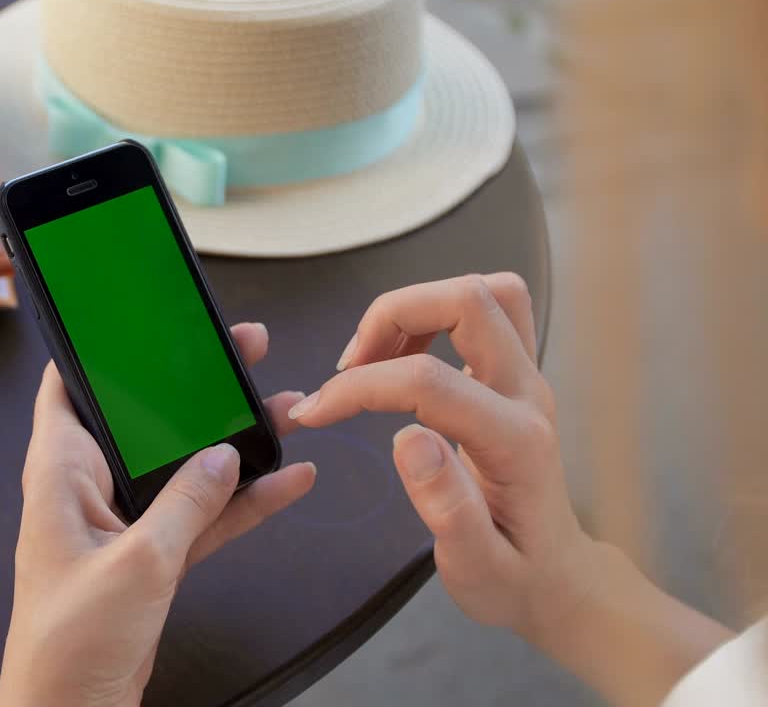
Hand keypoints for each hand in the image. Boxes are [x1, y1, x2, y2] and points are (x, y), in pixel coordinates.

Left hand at [0, 323, 315, 706]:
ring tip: (281, 408)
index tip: (139, 322)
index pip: (67, 390)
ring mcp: (122, 527)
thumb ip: (186, 503)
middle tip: (236, 354)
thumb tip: (224, 457)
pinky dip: (241, 503)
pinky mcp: (149, 560)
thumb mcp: (137, 564)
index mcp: (58, 476)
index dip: (100, 353)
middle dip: (191, 391)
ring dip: (230, 444)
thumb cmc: (67, 646)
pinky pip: (201, 517)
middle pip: (143, 422)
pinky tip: (287, 483)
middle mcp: (87, 492)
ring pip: (182, 468)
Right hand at [288, 274, 731, 705]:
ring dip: (418, 309)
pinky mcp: (517, 375)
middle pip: (469, 302)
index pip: (429, 381)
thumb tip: (408, 438)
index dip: (359, 387)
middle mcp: (528, 395)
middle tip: (349, 369)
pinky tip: (401, 359)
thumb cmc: (512, 578)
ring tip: (375, 358)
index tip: (315, 413)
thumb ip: (447, 508)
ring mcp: (528, 378)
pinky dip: (434, 315)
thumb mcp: (475, 569)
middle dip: (392, 317)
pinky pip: (487, 311)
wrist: (558, 579)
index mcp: (515, 443)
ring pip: (487, 292)